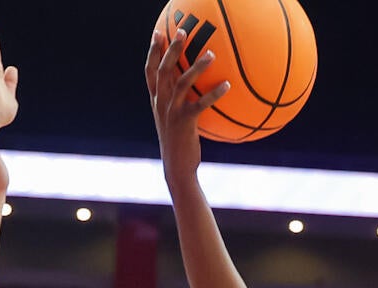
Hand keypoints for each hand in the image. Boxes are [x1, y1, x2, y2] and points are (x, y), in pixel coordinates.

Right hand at [145, 25, 228, 177]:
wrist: (177, 167)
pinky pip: (200, 103)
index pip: (150, 71)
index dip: (152, 51)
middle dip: (171, 48)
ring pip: (181, 82)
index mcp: (157, 101)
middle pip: (163, 69)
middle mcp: (161, 103)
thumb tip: (197, 88)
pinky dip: (214, 93)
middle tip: (182, 31)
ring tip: (212, 54)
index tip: (157, 32)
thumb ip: (179, 102)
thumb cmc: (180, 143)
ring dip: (197, 66)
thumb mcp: (175, 120)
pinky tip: (228, 85)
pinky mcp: (185, 123)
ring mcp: (171, 112)